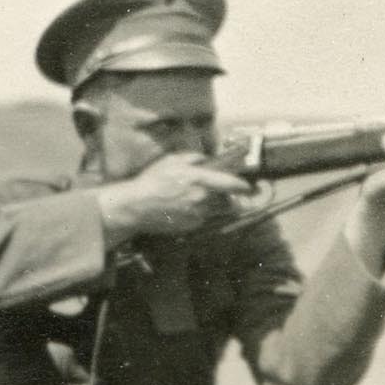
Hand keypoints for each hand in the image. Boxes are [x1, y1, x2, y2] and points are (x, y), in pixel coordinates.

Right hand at [96, 153, 253, 241]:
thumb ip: (194, 158)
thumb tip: (207, 159)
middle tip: (228, 193)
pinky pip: (205, 219)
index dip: (244, 186)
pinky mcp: (192, 226)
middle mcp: (203, 199)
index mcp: (200, 180)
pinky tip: (188, 207)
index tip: (248, 185)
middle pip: (230, 202)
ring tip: (205, 199)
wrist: (136, 207)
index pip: (232, 184)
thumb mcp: (172, 160)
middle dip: (232, 198)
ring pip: (219, 212)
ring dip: (218, 206)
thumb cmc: (152, 180)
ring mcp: (198, 214)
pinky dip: (203, 213)